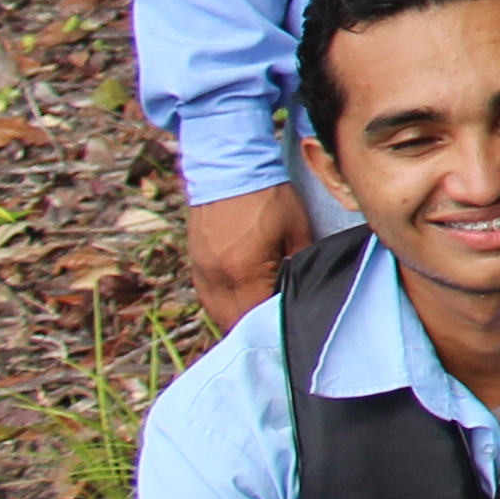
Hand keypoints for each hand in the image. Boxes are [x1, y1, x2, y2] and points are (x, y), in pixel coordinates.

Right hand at [183, 186, 312, 333]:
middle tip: (275, 328)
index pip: (255, 317)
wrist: (229, 167)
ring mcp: (201, 269)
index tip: (288, 331)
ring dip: (234, 316)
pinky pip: (206, 294)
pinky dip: (222, 302)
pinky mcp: (195, 260)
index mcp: (243, 272)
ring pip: (215, 310)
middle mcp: (216, 277)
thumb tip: (304, 288)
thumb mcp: (297, 229)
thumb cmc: (268, 197)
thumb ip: (300, 263)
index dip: (272, 327)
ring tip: (258, 316)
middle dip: (251, 328)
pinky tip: (240, 298)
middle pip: (230, 321)